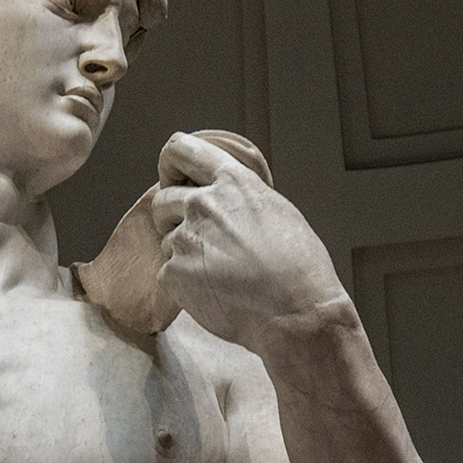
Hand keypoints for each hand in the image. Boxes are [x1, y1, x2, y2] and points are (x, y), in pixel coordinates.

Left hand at [151, 133, 348, 351]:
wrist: (296, 312)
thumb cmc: (299, 267)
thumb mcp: (277, 211)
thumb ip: (241, 197)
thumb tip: (225, 199)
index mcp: (231, 182)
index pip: (180, 150)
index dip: (170, 164)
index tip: (173, 177)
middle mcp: (202, 204)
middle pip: (163, 199)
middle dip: (172, 217)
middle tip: (199, 240)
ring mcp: (185, 238)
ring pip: (165, 240)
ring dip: (183, 254)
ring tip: (219, 273)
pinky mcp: (174, 273)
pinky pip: (167, 273)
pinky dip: (184, 285)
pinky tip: (215, 293)